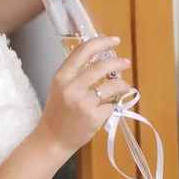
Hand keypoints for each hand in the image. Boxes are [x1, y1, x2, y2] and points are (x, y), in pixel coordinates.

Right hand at [37, 36, 130, 154]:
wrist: (53, 138)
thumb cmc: (58, 110)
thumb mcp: (60, 86)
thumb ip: (75, 71)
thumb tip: (98, 54)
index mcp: (61, 76)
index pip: (84, 50)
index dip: (102, 42)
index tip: (115, 40)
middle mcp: (71, 87)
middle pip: (101, 66)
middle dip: (117, 62)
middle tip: (125, 62)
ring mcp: (83, 103)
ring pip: (111, 86)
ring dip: (122, 84)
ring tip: (124, 85)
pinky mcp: (94, 117)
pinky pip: (111, 105)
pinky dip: (113, 104)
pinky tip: (110, 106)